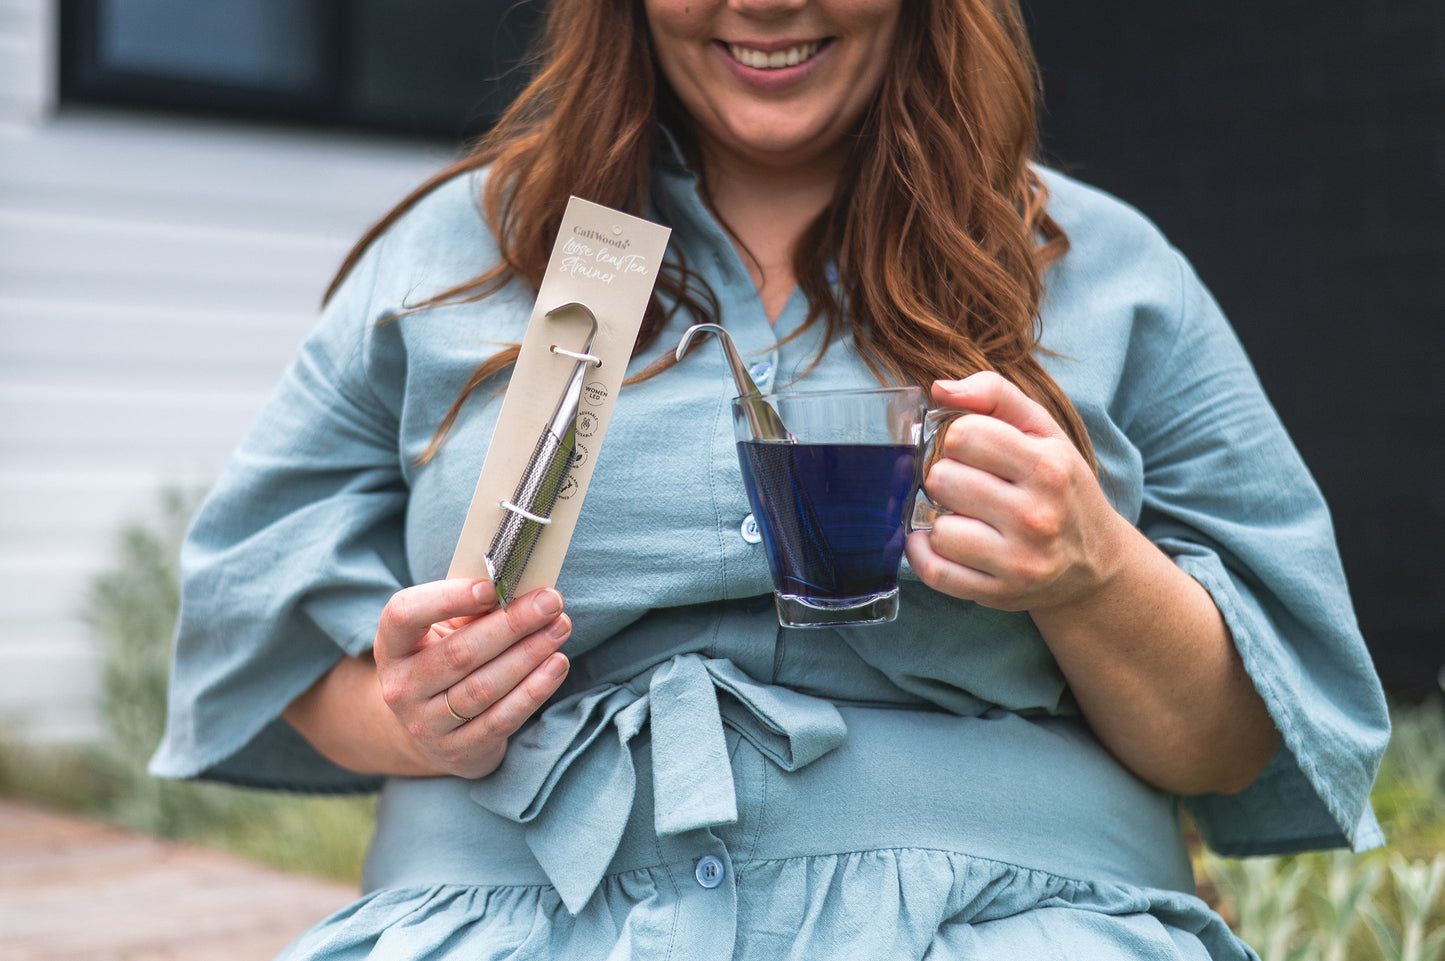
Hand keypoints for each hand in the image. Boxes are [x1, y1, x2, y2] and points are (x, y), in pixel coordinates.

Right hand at [373, 578, 571, 778]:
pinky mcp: (459, 750)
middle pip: (459, 653)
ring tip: (560, 628)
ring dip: (529, 655)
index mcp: (392, 645)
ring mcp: (426, 723)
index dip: (447, 599)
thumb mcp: (445, 629)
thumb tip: (523, 585)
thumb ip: (473, 607)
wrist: (433, 727)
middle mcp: (401, 687)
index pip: (405, 615)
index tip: (491, 587)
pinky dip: (533, 691)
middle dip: (512, 624)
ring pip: (483, 687)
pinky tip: (557, 665)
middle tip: (552, 601)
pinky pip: (501, 719)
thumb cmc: (445, 658)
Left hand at [906, 371, 1126, 612]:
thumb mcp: (1044, 432)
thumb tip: (940, 388)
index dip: (959, 438)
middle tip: (968, 485)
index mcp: (1049, 467)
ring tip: (965, 516)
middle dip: (947, 477)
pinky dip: (924, 555)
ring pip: (938, 529)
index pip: (964, 435)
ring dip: (942, 519)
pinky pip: (935, 572)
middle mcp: (1037, 517)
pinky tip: (938, 540)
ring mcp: (1019, 561)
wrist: (1094, 561)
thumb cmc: (1060, 486)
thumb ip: (995, 394)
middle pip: (943, 479)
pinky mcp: (999, 594)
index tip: (972, 449)